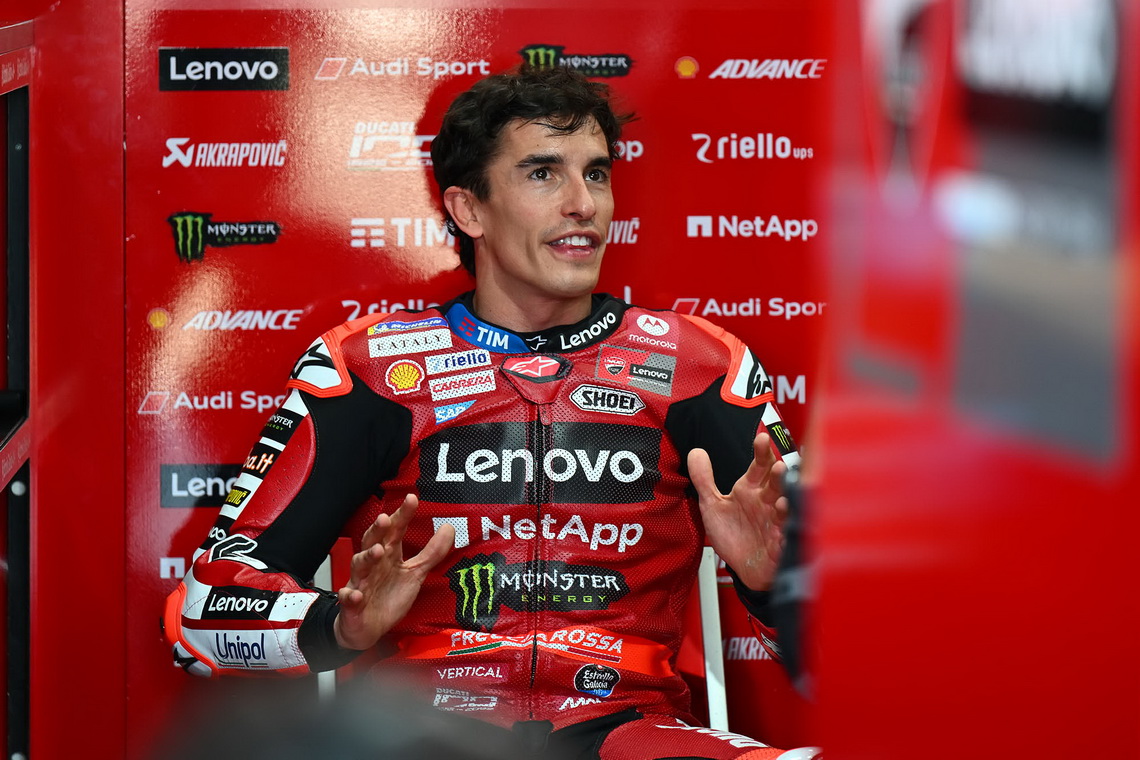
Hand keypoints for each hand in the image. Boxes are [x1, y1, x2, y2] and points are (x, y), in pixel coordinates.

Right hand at [333, 494, 454, 650]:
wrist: (367, 628)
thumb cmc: (388, 596)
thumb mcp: (414, 573)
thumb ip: (431, 552)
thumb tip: (449, 528)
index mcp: (388, 555)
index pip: (395, 530)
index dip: (402, 514)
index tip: (412, 498)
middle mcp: (373, 565)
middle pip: (372, 541)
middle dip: (378, 530)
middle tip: (386, 519)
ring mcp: (361, 583)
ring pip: (359, 566)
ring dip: (367, 557)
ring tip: (377, 551)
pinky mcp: (352, 604)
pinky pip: (348, 598)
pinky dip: (350, 596)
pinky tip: (355, 595)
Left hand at [688, 433, 787, 590]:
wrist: (742, 568)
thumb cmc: (733, 536)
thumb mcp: (712, 506)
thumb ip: (704, 480)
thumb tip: (695, 452)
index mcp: (751, 490)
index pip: (759, 466)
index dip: (761, 452)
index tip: (761, 439)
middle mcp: (766, 501)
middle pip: (775, 482)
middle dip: (778, 474)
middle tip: (778, 466)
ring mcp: (776, 520)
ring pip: (786, 504)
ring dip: (786, 497)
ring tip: (783, 492)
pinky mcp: (781, 540)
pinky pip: (788, 531)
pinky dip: (788, 524)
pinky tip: (785, 515)